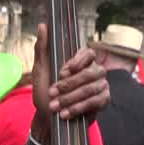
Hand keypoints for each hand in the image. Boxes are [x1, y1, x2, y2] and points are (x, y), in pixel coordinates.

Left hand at [29, 22, 108, 141]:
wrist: (47, 118)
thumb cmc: (44, 93)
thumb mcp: (40, 71)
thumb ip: (42, 49)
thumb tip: (43, 26)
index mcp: (81, 62)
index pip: (88, 53)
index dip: (77, 62)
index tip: (62, 73)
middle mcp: (94, 71)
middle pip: (91, 72)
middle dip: (69, 85)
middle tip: (52, 93)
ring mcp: (101, 85)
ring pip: (92, 88)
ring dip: (71, 98)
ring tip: (55, 106)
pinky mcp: (103, 100)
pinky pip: (97, 101)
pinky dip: (79, 108)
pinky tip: (66, 114)